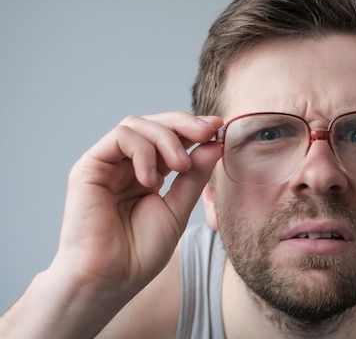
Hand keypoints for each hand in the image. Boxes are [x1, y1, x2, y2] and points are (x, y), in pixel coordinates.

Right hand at [53, 112, 222, 299]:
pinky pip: (120, 137)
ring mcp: (108, 164)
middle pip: (155, 124)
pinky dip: (143, 151)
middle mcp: (127, 165)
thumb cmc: (140, 253)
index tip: (219, 129)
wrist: (110, 279)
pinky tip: (151, 179)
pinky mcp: (89, 167)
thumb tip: (214, 144)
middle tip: (209, 131)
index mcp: (149, 173)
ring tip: (181, 166)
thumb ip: (194, 176)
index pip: (171, 138)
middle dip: (186, 123)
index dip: (195, 129)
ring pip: (137, 124)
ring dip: (167, 139)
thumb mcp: (178, 209)